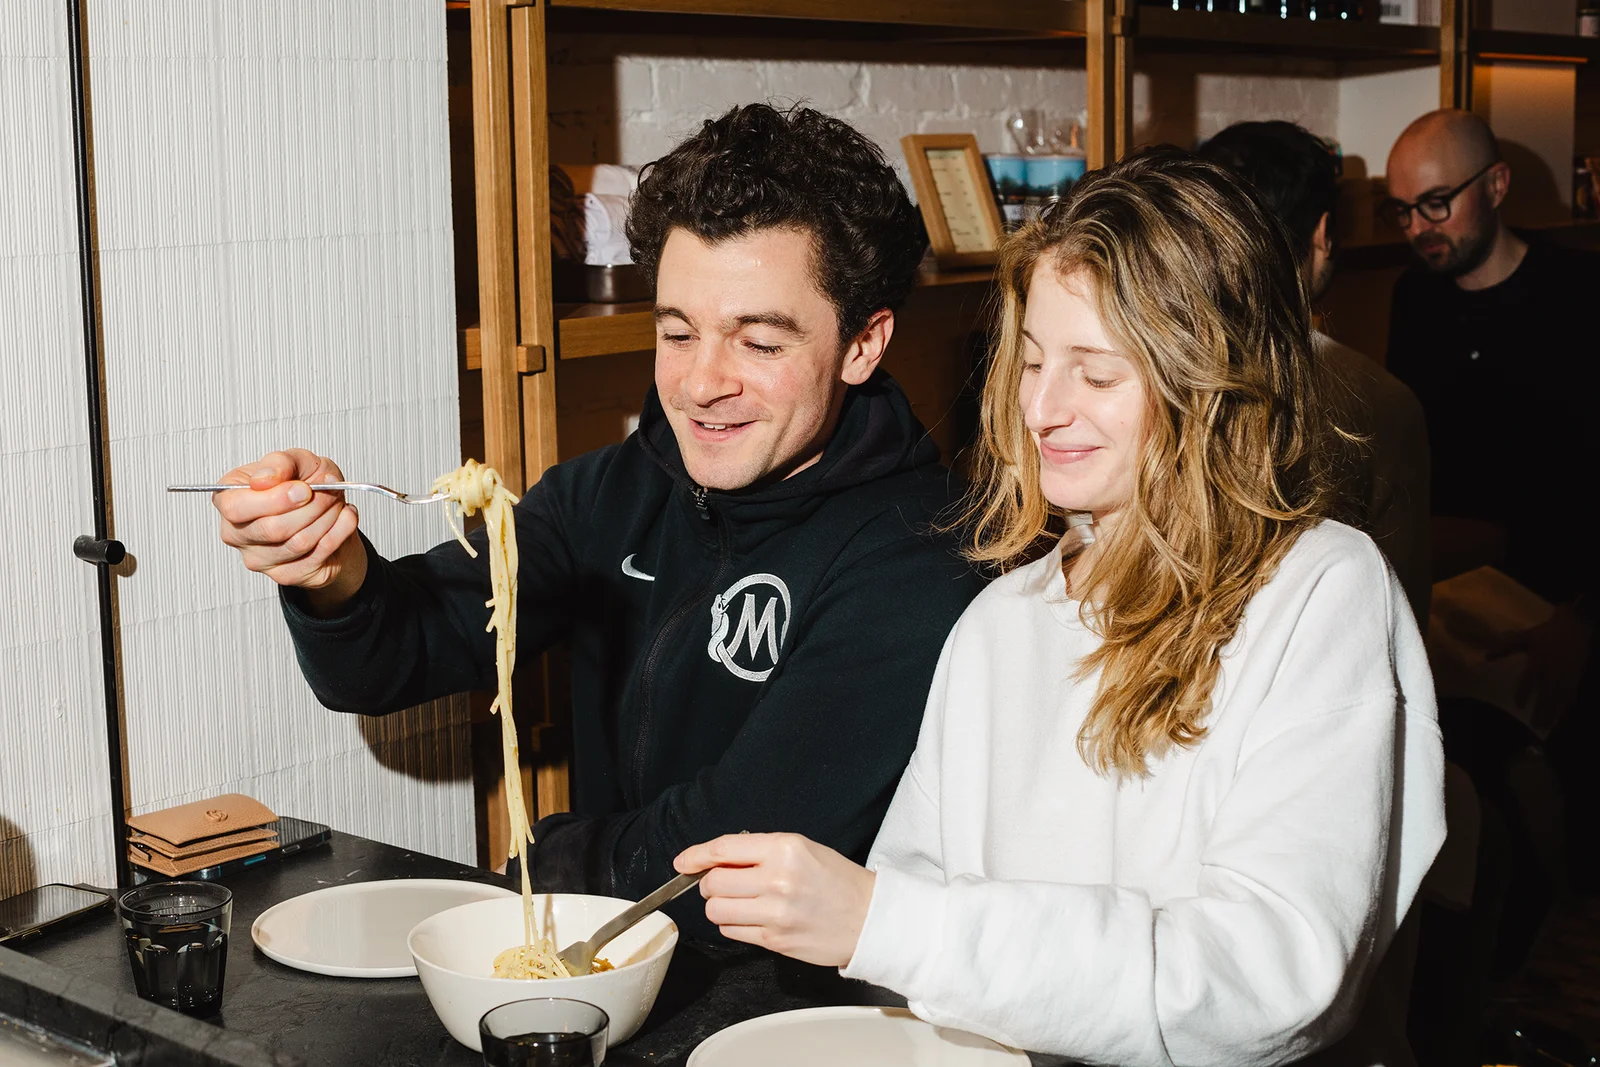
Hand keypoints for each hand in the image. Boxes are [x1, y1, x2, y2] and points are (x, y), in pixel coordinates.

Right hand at [214, 449, 365, 611]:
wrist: (328, 511)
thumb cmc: (305, 485)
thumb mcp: (297, 461)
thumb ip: (280, 463)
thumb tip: (266, 478)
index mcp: (229, 499)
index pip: (235, 507)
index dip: (275, 498)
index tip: (304, 488)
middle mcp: (236, 532)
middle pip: (272, 528)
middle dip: (311, 506)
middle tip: (329, 491)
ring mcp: (259, 558)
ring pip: (298, 542)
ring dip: (328, 517)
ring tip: (336, 502)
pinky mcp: (286, 574)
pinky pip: (318, 554)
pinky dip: (340, 531)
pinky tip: (344, 517)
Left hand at [674, 833, 874, 967]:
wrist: (869, 918)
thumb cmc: (837, 880)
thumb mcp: (802, 849)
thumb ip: (760, 851)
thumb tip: (716, 859)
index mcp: (785, 849)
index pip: (724, 849)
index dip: (696, 855)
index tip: (683, 862)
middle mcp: (777, 880)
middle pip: (713, 883)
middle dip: (710, 883)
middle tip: (724, 882)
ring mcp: (775, 913)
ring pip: (716, 910)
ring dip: (720, 905)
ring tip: (740, 901)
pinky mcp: (775, 940)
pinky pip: (731, 931)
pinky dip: (733, 923)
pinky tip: (751, 917)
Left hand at [1486, 603, 1593, 729]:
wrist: (1576, 624)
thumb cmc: (1547, 632)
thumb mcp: (1525, 637)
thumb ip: (1506, 647)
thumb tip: (1486, 657)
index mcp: (1539, 659)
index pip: (1530, 679)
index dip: (1524, 692)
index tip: (1519, 706)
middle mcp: (1553, 669)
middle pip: (1547, 693)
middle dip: (1542, 710)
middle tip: (1536, 726)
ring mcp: (1566, 674)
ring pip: (1559, 697)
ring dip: (1553, 712)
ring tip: (1546, 726)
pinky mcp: (1576, 676)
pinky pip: (1571, 694)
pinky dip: (1566, 706)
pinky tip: (1562, 717)